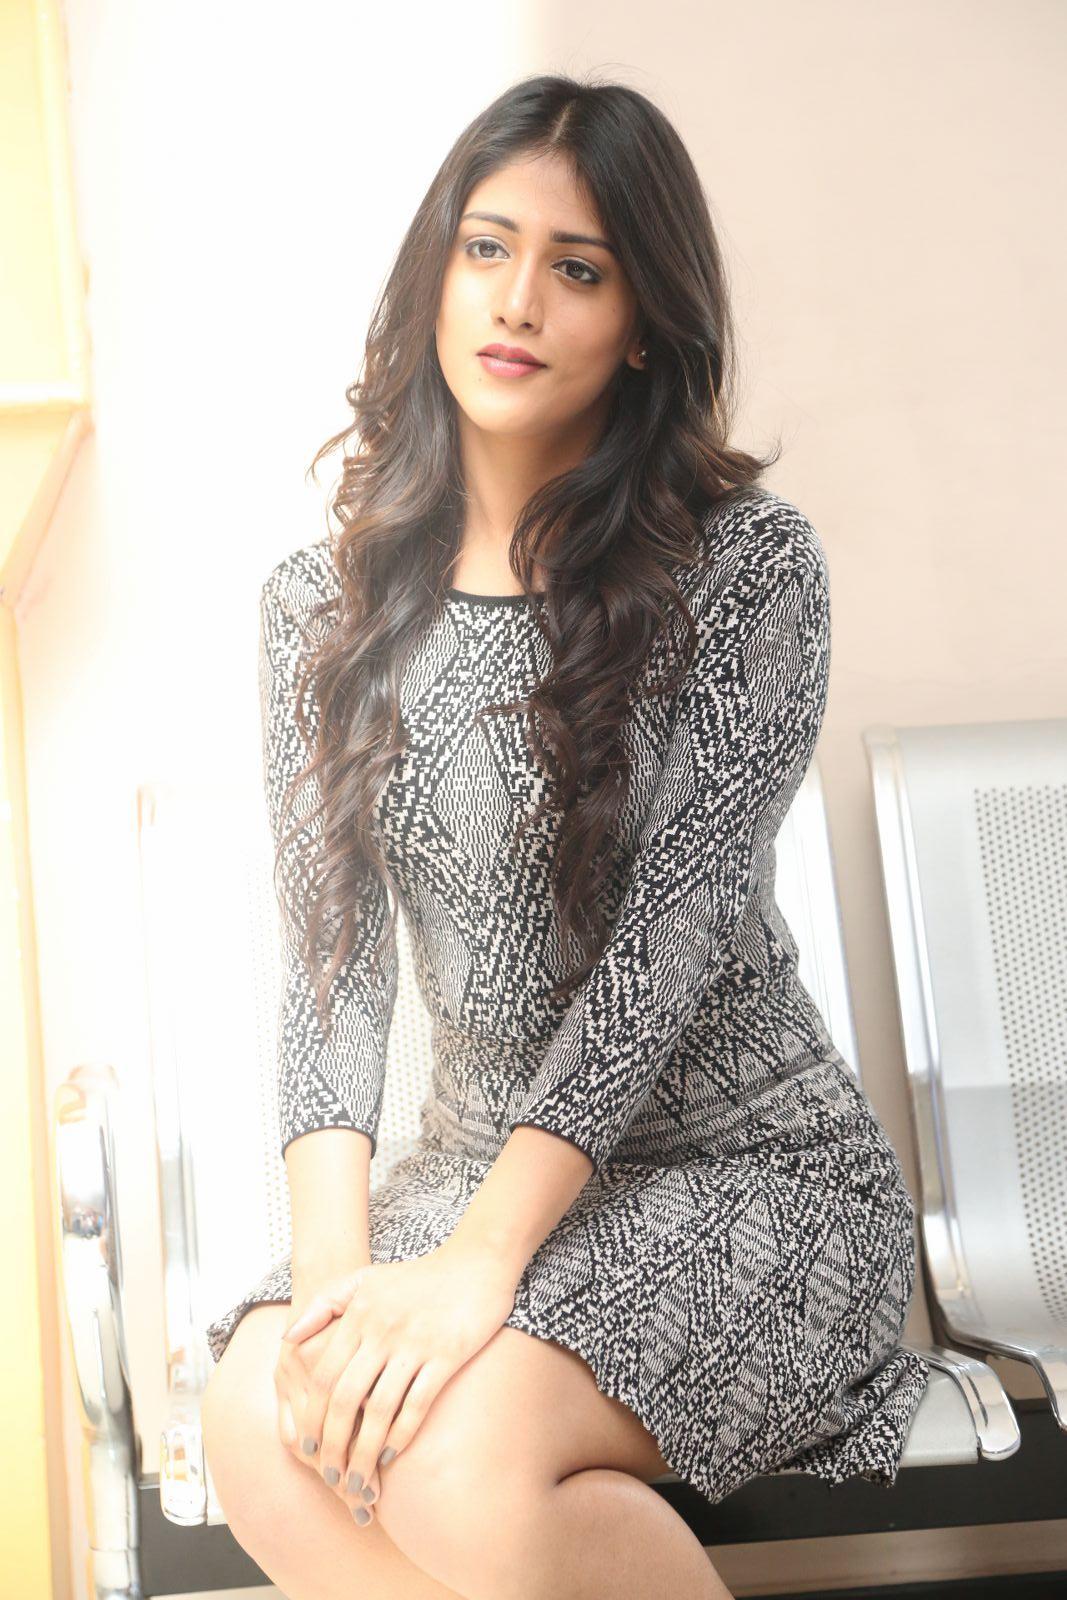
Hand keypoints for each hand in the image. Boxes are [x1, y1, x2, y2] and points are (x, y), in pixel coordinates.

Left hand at [282, 1244, 519, 1525]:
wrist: (476, 1261)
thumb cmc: (418, 1276)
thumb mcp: (366, 1278)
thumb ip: (324, 1303)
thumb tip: (288, 1338)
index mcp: (359, 1313)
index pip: (323, 1376)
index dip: (311, 1418)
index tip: (307, 1451)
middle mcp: (382, 1330)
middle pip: (345, 1399)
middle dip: (333, 1445)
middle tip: (330, 1478)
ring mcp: (415, 1343)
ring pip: (379, 1410)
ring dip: (365, 1453)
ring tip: (359, 1482)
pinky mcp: (447, 1354)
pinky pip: (417, 1403)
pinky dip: (401, 1434)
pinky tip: (391, 1456)